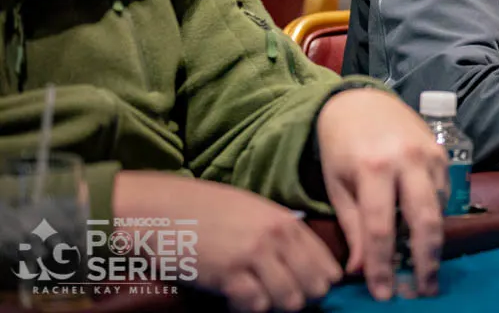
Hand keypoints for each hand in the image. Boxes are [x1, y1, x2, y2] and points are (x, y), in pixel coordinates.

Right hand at [112, 172, 342, 311]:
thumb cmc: (204, 208)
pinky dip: (248, 308)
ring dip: (275, 305)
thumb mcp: (252, 210)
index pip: (326, 263)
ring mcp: (254, 256)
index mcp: (286, 221)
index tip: (306, 287)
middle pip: (314, 286)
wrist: (160, 210)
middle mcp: (276, 238)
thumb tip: (304, 260)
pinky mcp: (229, 275)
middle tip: (280, 297)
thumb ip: (280, 231)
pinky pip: (256, 305)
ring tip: (256, 296)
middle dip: (301, 297)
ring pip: (289, 300)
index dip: (319, 281)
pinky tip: (234, 299)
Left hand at [316, 87, 447, 299]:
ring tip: (425, 269)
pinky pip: (444, 193)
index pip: (380, 228)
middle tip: (423, 290)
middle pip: (424, 220)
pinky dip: (435, 216)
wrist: (359, 102)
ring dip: (433, 242)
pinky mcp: (442, 152)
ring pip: (439, 208)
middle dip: (425, 261)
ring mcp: (429, 154)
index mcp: (373, 167)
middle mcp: (406, 160)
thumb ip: (352, 228)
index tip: (384, 293)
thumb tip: (361, 270)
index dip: (382, 265)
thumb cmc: (341, 146)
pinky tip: (425, 233)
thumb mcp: (337, 186)